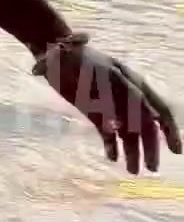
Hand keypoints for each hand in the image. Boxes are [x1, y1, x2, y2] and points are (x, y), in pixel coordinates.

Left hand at [37, 37, 180, 173]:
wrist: (51, 51)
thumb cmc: (68, 56)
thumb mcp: (86, 73)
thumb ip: (101, 97)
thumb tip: (116, 128)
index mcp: (126, 80)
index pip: (152, 106)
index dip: (166, 127)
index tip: (174, 148)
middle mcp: (123, 93)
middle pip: (144, 122)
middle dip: (151, 146)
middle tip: (152, 168)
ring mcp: (109, 103)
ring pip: (127, 130)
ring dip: (132, 150)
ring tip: (132, 171)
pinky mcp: (95, 111)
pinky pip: (108, 131)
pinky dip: (111, 145)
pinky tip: (111, 158)